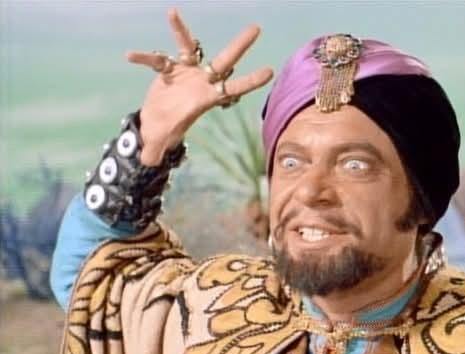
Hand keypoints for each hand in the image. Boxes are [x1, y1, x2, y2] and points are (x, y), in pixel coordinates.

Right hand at [126, 8, 272, 165]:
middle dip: (240, 46)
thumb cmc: (167, 131)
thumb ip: (156, 152)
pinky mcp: (168, 68)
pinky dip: (145, 57)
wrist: (156, 121)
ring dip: (181, 31)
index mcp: (208, 98)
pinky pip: (157, 58)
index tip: (269, 72)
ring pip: (189, 47)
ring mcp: (186, 72)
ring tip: (172, 13)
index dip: (250, 82)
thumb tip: (148, 164)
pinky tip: (130, 57)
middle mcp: (201, 81)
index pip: (234, 89)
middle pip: (225, 61)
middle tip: (256, 28)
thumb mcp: (161, 143)